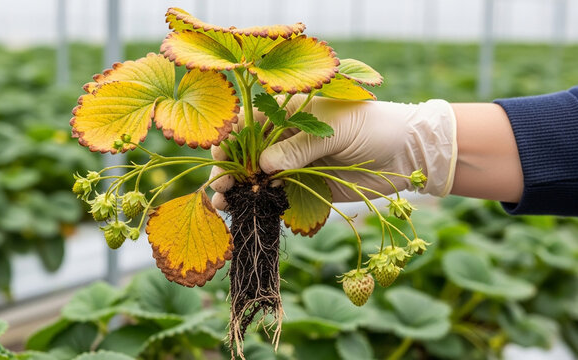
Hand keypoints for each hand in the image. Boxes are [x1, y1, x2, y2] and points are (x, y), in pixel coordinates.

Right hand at [209, 95, 457, 209]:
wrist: (408, 154)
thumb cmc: (375, 128)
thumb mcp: (336, 131)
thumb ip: (300, 147)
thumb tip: (262, 165)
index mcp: (292, 111)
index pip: (250, 120)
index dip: (230, 136)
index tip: (218, 153)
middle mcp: (287, 137)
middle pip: (247, 151)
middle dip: (228, 166)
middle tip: (218, 186)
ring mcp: (295, 163)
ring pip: (256, 176)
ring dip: (237, 188)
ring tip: (223, 202)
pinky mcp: (305, 186)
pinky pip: (275, 194)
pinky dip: (257, 201)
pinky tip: (243, 209)